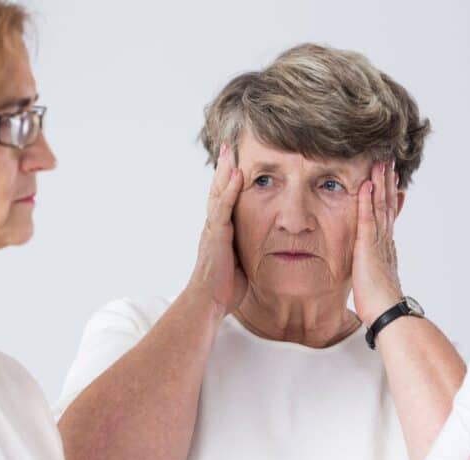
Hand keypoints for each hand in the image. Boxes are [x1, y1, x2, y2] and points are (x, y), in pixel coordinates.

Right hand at [187, 143, 246, 315]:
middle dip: (223, 168)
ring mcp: (213, 230)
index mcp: (220, 232)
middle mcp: (214, 227)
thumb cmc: (224, 288)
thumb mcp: (240, 262)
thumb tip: (262, 246)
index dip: (228, 181)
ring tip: (229, 152)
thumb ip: (246, 248)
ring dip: (224, 172)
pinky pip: (223, 210)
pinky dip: (229, 192)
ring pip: (217, 195)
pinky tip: (237, 176)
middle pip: (217, 191)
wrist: (207, 303)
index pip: (223, 200)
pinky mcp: (216, 237)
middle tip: (228, 146)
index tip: (234, 161)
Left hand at [352, 160, 402, 326]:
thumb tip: (376, 266)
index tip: (390, 179)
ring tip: (380, 162)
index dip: (389, 195)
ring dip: (380, 183)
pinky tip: (366, 184)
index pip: (387, 215)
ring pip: (380, 206)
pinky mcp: (368, 246)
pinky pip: (367, 217)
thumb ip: (375, 267)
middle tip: (389, 160)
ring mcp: (378, 241)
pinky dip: (366, 200)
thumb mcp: (376, 279)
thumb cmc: (379, 303)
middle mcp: (385, 240)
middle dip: (388, 182)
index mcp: (386, 247)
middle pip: (387, 204)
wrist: (387, 311)